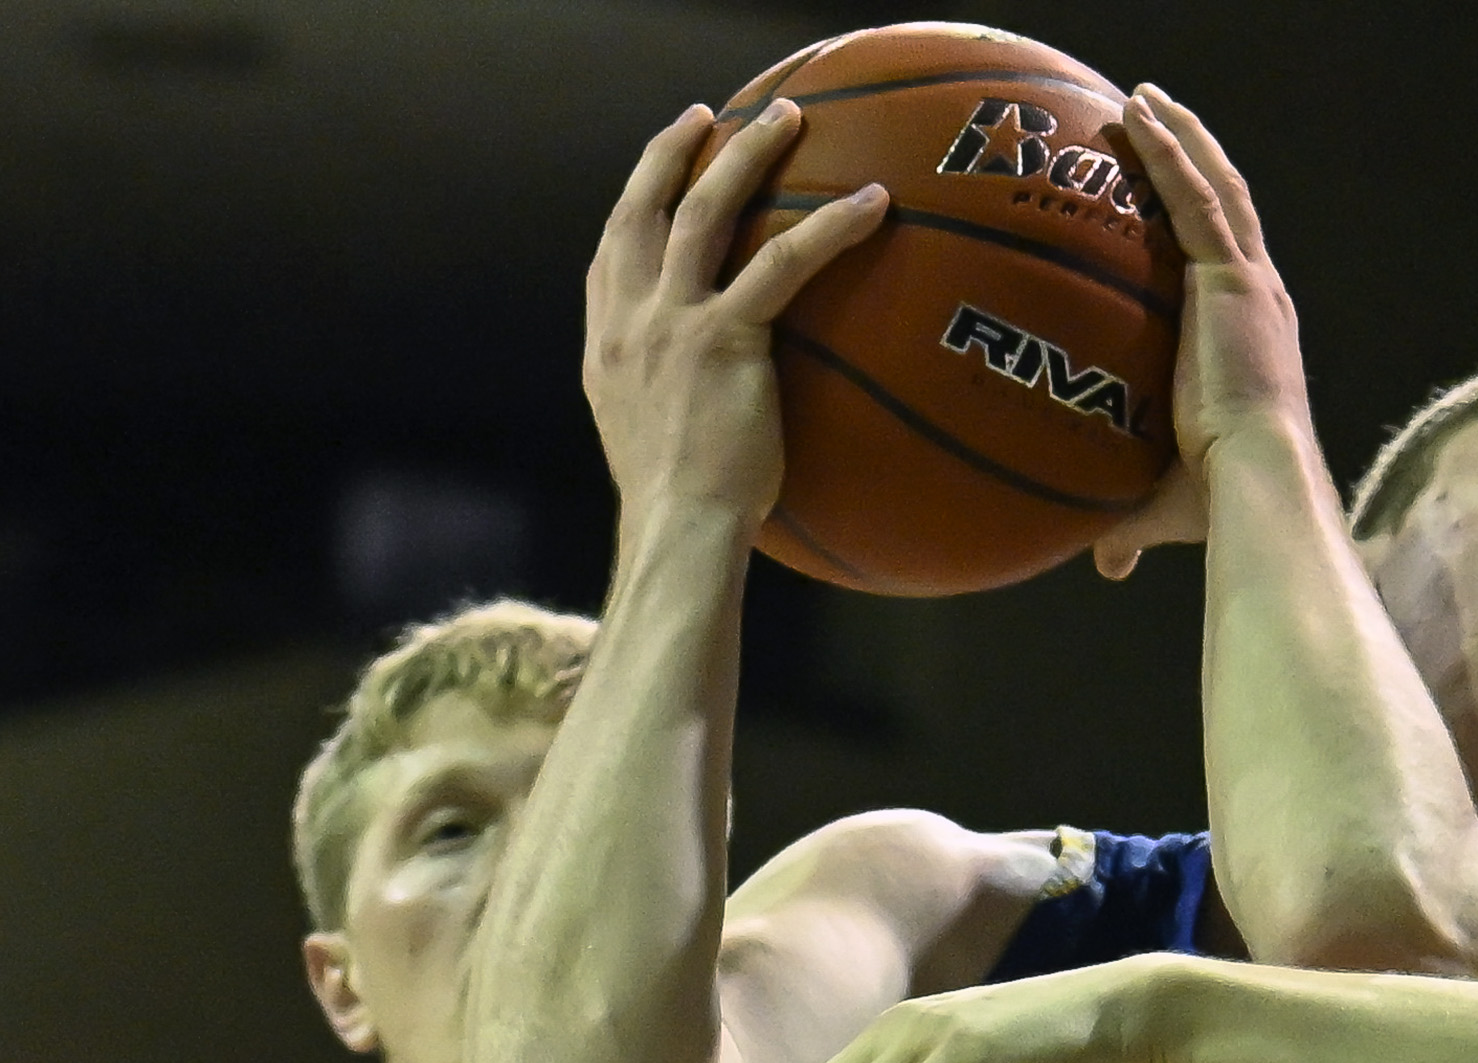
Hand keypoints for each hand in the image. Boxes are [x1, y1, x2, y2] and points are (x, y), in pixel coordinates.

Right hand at [583, 100, 888, 534]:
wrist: (677, 530)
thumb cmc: (677, 508)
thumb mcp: (648, 438)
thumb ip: (661, 393)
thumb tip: (698, 391)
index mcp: (607, 343)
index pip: (612, 250)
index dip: (635, 198)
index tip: (661, 164)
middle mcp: (629, 319)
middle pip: (646, 208)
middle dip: (677, 152)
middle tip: (711, 116)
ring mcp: (671, 323)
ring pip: (707, 211)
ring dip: (748, 154)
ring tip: (786, 118)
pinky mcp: (724, 338)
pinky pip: (783, 262)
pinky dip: (829, 226)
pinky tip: (870, 204)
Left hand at [1092, 85, 1308, 579]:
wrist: (1256, 486)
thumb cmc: (1224, 505)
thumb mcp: (1168, 505)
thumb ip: (1132, 524)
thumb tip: (1103, 565)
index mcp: (1253, 341)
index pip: (1227, 266)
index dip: (1204, 225)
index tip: (1173, 198)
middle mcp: (1259, 301)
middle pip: (1227, 208)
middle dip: (1193, 160)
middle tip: (1154, 119)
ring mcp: (1248, 284)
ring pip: (1214, 187)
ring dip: (1179, 137)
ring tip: (1141, 98)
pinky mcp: (1230, 277)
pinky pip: (1193, 195)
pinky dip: (1167, 150)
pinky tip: (1136, 112)